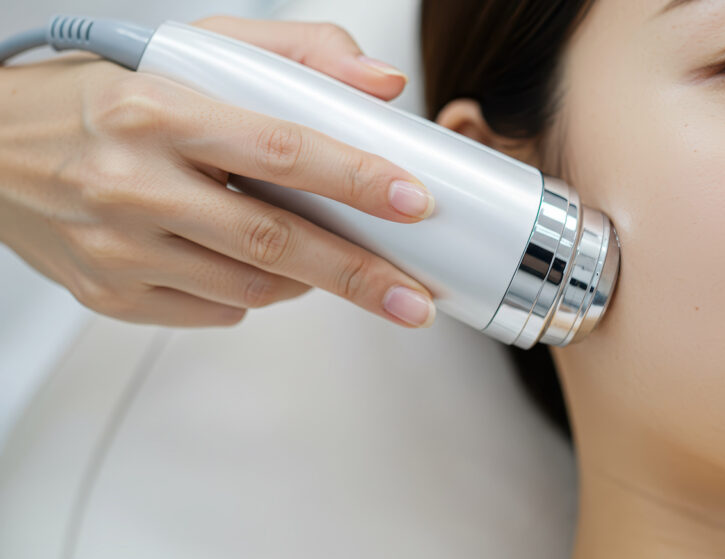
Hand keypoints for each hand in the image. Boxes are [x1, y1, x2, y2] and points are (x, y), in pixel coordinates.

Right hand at [0, 15, 436, 327]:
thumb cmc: (102, 98)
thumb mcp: (192, 49)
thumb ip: (293, 55)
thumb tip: (378, 86)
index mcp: (156, 111)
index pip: (279, 150)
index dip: (355, 179)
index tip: (412, 202)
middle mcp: (131, 184)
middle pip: (274, 242)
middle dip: (358, 274)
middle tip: (413, 297)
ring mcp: (117, 249)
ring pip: (251, 286)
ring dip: (307, 278)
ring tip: (327, 257)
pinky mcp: (110, 295)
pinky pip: (216, 311)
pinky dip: (254, 292)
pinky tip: (252, 263)